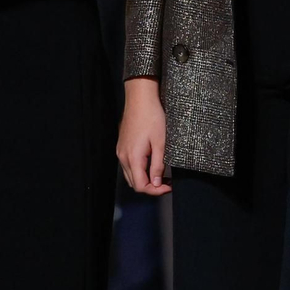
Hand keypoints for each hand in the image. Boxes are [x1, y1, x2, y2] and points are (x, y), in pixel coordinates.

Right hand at [117, 78, 171, 195]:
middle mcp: (123, 157)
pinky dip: (139, 170)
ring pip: (130, 175)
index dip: (156, 191)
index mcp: (133, 158)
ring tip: (161, 174)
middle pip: (134, 183)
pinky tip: (151, 163)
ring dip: (145, 179)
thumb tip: (157, 183)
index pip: (141, 186)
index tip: (169, 187)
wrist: (140, 98)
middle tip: (167, 182)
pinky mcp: (122, 145)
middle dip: (151, 187)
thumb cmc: (152, 117)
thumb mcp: (161, 143)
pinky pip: (128, 165)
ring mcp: (121, 151)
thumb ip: (158, 165)